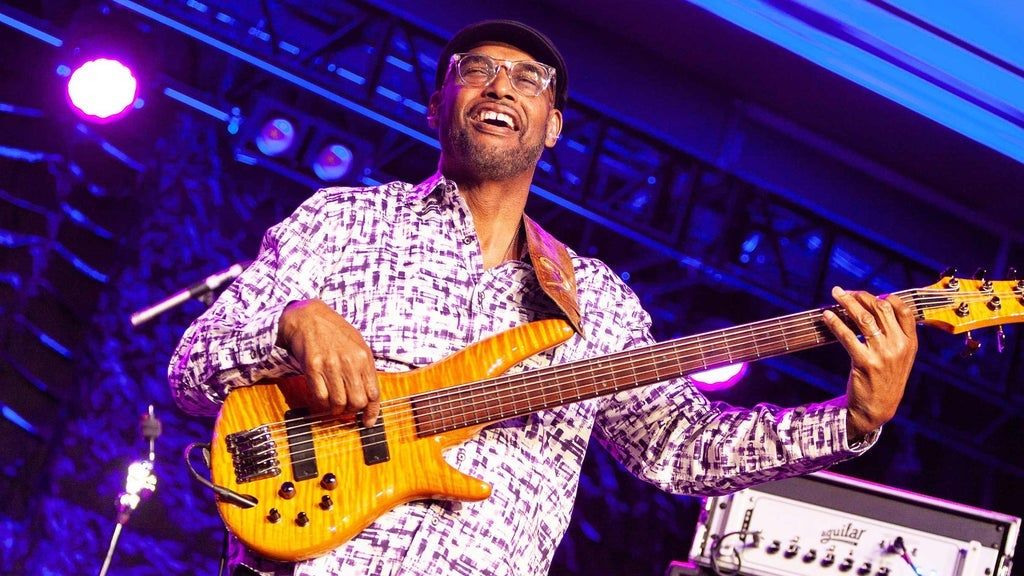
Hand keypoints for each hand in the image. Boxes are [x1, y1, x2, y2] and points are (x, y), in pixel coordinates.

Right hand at [276, 299, 380, 425]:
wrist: (309, 317)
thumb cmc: (335, 332)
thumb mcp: (358, 345)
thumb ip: (364, 368)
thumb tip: (369, 396)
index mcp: (364, 357)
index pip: (374, 393)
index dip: (371, 412)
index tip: (367, 421)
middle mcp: (349, 362)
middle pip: (357, 401)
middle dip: (352, 410)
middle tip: (347, 409)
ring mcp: (330, 365)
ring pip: (338, 402)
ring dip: (336, 409)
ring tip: (333, 405)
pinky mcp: (313, 367)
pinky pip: (320, 397)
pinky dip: (322, 404)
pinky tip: (323, 400)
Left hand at [821, 286, 917, 440]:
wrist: (877, 408)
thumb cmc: (885, 379)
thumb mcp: (899, 358)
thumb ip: (894, 335)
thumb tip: (877, 307)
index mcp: (910, 343)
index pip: (903, 311)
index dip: (885, 297)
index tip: (868, 294)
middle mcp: (899, 346)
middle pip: (881, 310)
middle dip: (862, 296)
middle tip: (846, 292)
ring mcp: (883, 354)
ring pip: (864, 319)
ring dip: (847, 303)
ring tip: (836, 294)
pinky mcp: (865, 362)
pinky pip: (848, 336)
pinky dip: (835, 322)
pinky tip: (827, 315)